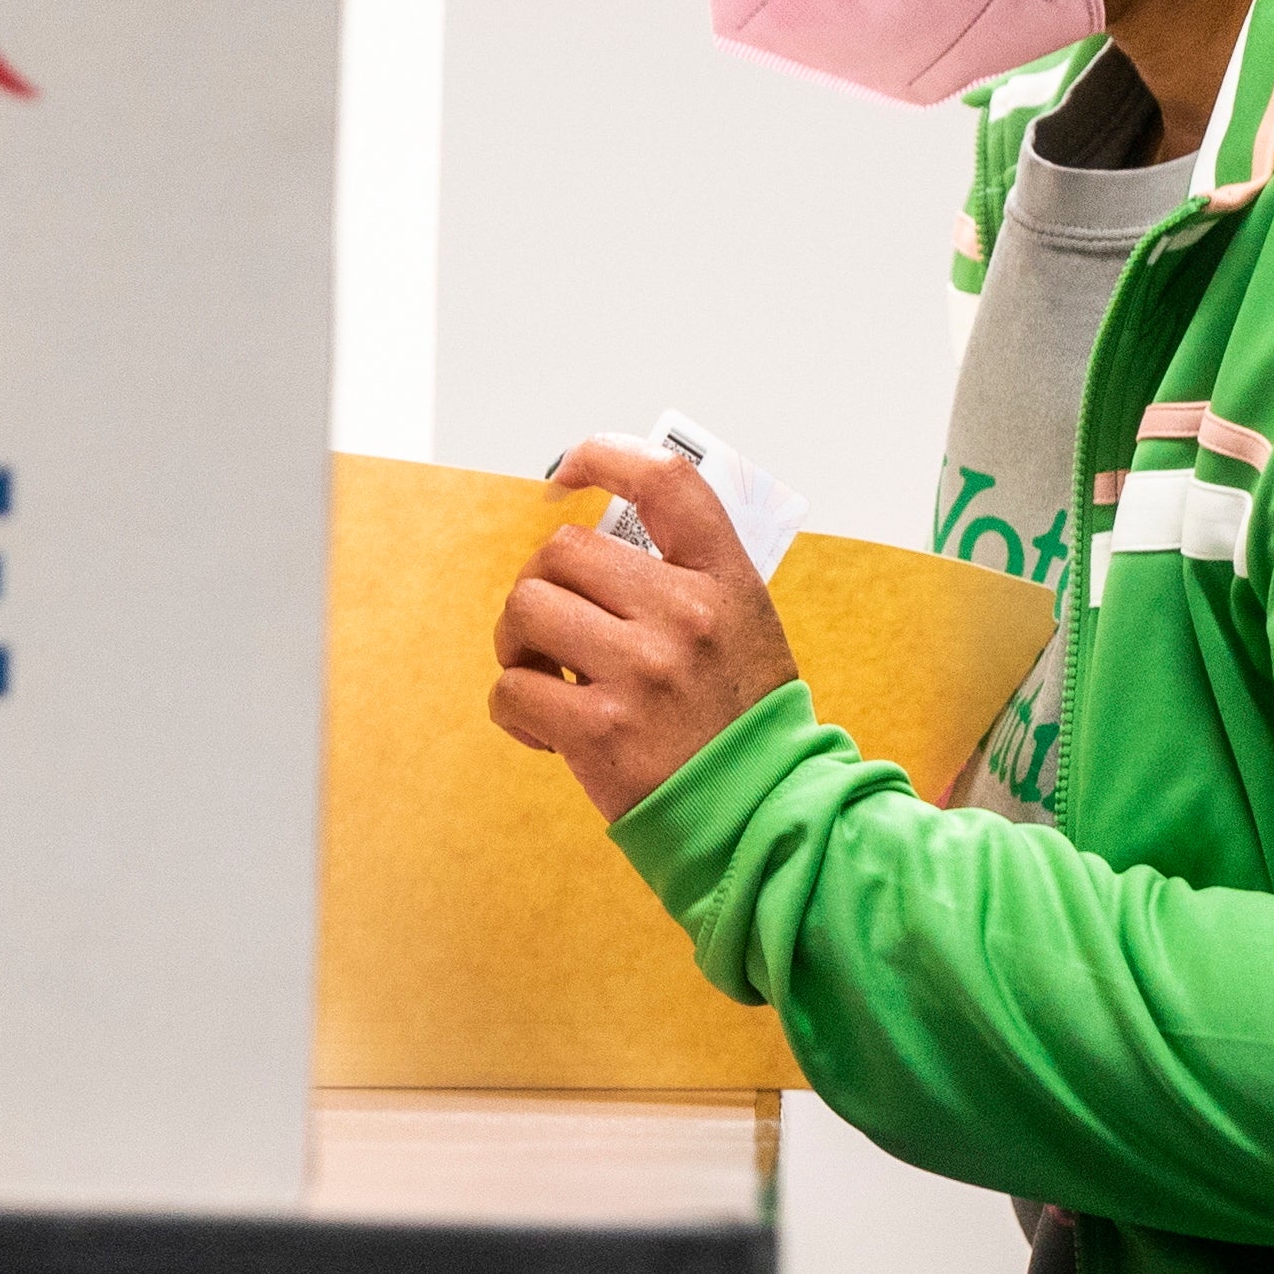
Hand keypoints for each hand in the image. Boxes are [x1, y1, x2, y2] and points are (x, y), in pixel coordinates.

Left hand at [490, 435, 802, 820]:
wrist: (761, 817)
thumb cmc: (741, 721)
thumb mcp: (743, 627)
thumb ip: (684, 577)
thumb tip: (599, 536)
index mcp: (724, 580)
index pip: (664, 480)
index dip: (603, 456)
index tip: (564, 477)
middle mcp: (684, 614)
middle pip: (563, 550)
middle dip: (540, 585)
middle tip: (551, 630)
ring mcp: (641, 671)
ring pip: (525, 607)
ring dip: (515, 641)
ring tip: (544, 675)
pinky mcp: (600, 729)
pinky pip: (511, 687)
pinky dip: (513, 707)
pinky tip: (547, 730)